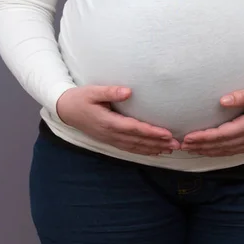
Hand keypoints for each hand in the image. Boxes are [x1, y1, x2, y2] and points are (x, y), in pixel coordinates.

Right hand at [56, 86, 179, 154]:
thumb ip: (110, 92)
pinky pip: (129, 148)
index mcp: (108, 122)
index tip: (167, 134)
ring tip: (170, 150)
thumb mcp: (93, 91)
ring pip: (136, 147)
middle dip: (158, 143)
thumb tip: (128, 91)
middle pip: (139, 141)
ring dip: (154, 149)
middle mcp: (111, 134)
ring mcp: (110, 139)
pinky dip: (143, 151)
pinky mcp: (110, 140)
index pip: (135, 128)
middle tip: (177, 145)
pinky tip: (154, 151)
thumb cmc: (80, 98)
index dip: (152, 132)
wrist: (65, 110)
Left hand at [180, 86, 243, 156]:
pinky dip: (218, 152)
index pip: (221, 134)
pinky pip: (232, 151)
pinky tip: (209, 151)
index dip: (204, 137)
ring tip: (190, 150)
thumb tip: (221, 100)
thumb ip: (241, 96)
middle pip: (220, 145)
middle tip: (181, 146)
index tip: (188, 137)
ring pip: (225, 151)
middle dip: (200, 146)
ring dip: (207, 151)